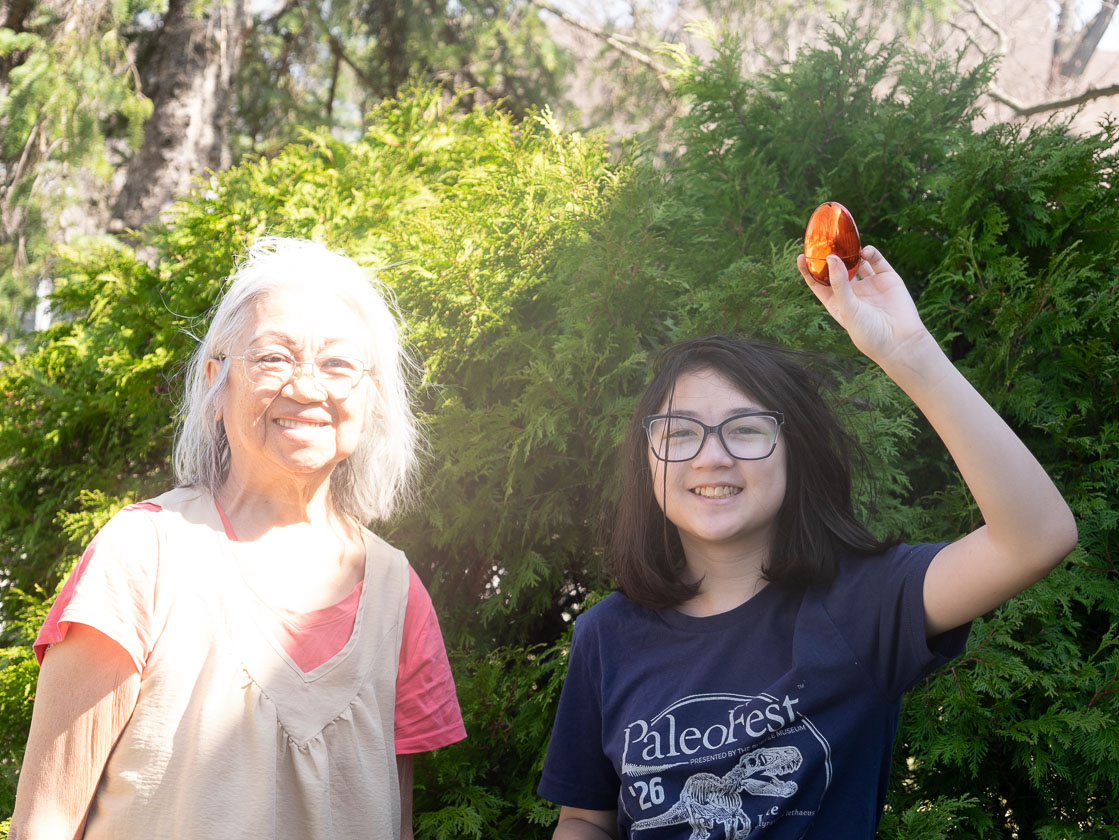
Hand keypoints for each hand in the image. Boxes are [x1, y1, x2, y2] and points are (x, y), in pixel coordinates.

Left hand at [796, 246, 930, 365]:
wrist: (900, 340)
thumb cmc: (868, 331)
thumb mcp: (848, 308)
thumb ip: (839, 283)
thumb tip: (831, 257)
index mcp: (836, 303)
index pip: (818, 283)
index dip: (808, 270)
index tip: (800, 256)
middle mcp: (852, 293)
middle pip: (836, 270)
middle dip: (831, 256)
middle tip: (824, 241)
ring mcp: (869, 285)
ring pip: (857, 262)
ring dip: (851, 252)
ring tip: (845, 243)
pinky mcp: (886, 278)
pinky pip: (876, 261)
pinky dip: (870, 253)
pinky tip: (865, 251)